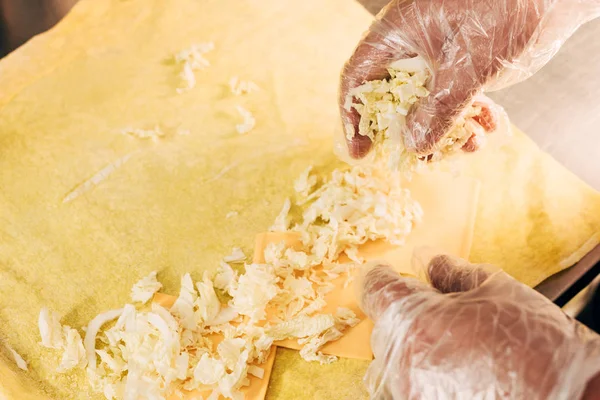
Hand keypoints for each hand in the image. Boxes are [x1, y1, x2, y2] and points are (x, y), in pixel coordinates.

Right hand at [340, 0, 599, 157]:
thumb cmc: (506, 9)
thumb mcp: (470, 64)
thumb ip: (440, 108)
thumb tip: (413, 147)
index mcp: (396, 35)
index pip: (358, 78)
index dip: (353, 117)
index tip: (360, 152)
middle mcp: (410, 49)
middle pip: (389, 100)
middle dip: (405, 134)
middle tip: (420, 158)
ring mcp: (436, 60)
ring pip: (423, 108)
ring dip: (444, 133)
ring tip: (470, 144)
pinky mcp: (460, 69)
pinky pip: (451, 103)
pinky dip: (467, 120)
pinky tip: (489, 127)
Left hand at [359, 255, 599, 398]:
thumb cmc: (533, 345)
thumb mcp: (496, 290)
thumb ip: (452, 272)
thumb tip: (428, 259)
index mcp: (412, 319)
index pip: (376, 290)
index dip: (382, 276)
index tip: (388, 273)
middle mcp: (401, 358)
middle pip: (385, 324)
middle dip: (405, 312)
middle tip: (438, 308)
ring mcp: (409, 390)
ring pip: (395, 358)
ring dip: (414, 344)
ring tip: (454, 343)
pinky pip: (408, 383)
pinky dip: (423, 372)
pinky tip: (456, 369)